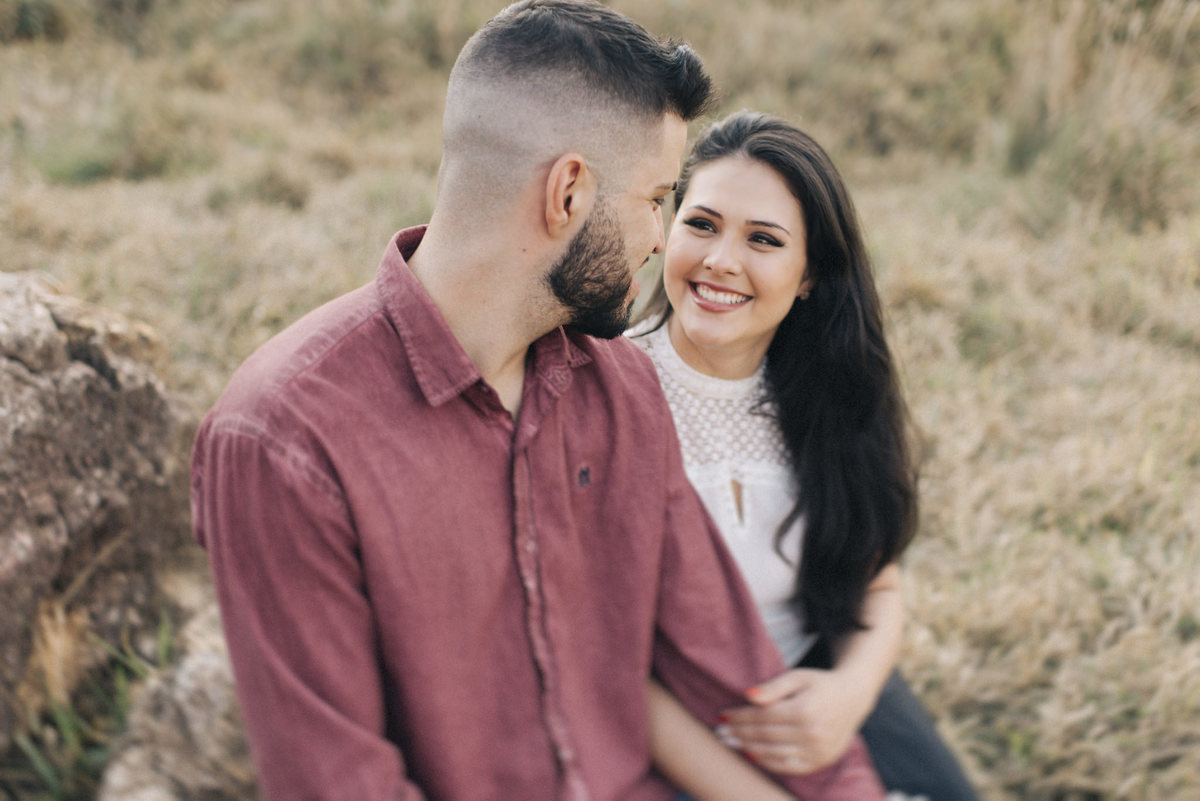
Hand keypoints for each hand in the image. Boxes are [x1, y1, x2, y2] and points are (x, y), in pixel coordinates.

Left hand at [715, 668, 869, 774]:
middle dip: (739, 734)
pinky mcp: (820, 762)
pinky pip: (787, 766)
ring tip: (730, 743)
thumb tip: (747, 695)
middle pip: (765, 736)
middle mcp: (812, 734)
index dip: (740, 716)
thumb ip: (774, 687)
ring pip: (773, 753)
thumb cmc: (820, 684)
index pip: (763, 716)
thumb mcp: (798, 677)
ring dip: (748, 749)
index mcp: (805, 710)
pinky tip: (752, 754)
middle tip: (719, 733)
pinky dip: (767, 762)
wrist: (854, 698)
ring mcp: (818, 751)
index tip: (722, 715)